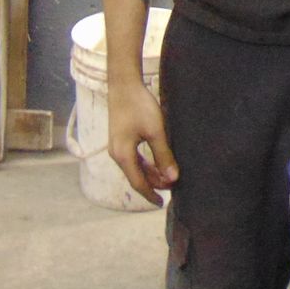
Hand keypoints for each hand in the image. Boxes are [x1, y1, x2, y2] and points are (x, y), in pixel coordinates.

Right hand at [108, 79, 178, 206]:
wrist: (124, 85)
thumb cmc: (140, 106)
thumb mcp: (155, 131)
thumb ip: (164, 155)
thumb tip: (173, 178)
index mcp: (123, 155)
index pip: (138, 183)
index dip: (151, 195)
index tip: (162, 203)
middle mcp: (116, 154)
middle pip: (136, 177)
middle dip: (153, 184)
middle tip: (172, 187)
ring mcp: (116, 147)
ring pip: (135, 168)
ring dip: (150, 174)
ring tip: (167, 178)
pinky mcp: (120, 139)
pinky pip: (133, 159)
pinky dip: (145, 165)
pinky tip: (156, 164)